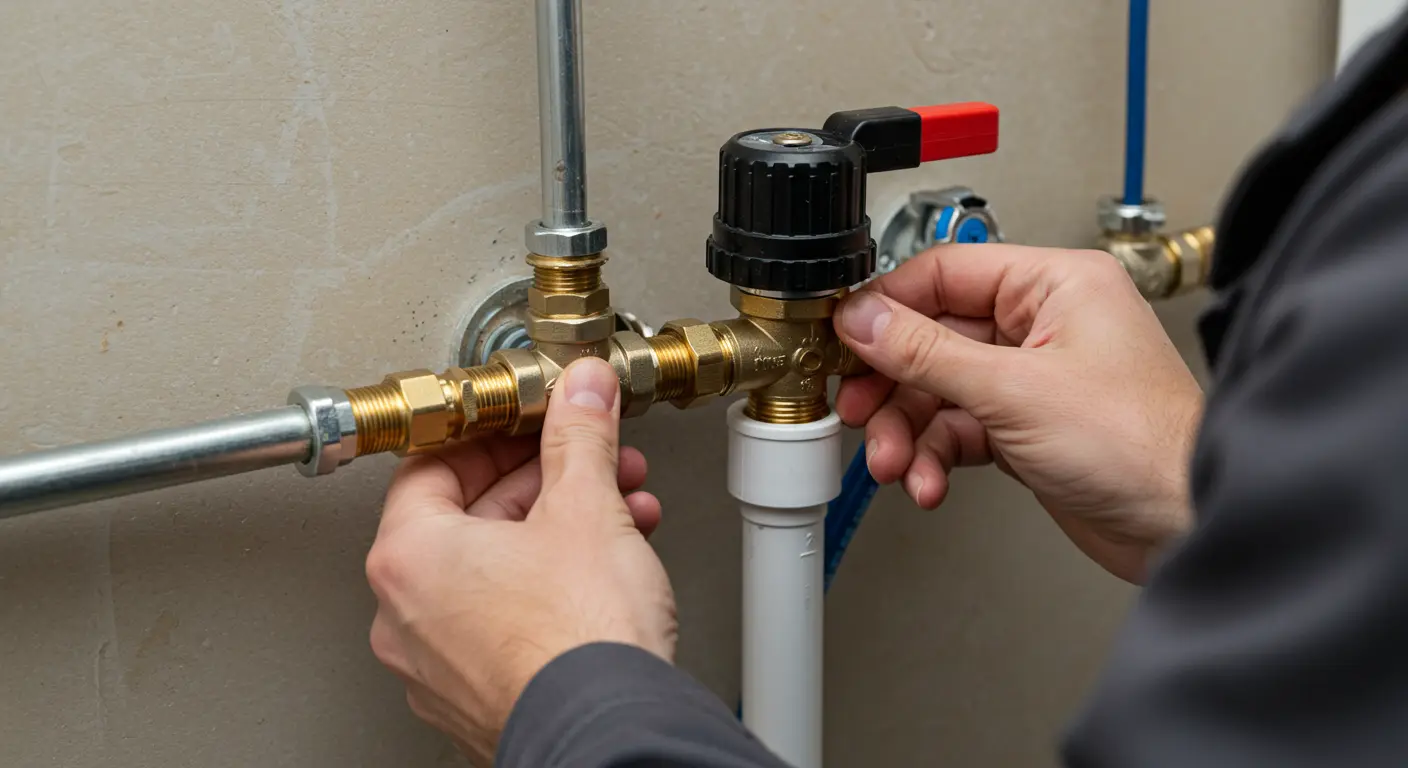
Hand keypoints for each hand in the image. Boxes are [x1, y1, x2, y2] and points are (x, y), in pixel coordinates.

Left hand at [365, 357, 677, 763]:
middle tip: (593, 464)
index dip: (492, 436)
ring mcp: (437, 665)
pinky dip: (553, 588)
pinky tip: (611, 572)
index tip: (531, 424)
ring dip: (561, 533)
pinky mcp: (477, 697)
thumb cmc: (580, 641)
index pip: (432, 465)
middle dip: (548, 483)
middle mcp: (406, 615)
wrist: (609, 732)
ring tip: (622, 515)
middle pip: (469, 518)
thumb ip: (579, 436)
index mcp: (409, 557)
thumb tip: (581, 391)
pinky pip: (506, 621)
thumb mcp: (587, 507)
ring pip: (496, 572)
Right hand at [834, 245, 1201, 583]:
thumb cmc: (1142, 446)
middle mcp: (1043, 325)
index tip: (844, 334)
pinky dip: (936, 456)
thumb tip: (866, 318)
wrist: (1184, 525)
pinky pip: (960, 429)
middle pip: (934, 338)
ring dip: (908, 431)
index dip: (888, 306)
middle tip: (857, 408)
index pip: (945, 274)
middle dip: (893, 385)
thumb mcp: (1013, 391)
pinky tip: (928, 481)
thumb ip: (927, 353)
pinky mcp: (1027, 428)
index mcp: (1054, 285)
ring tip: (895, 464)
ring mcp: (1034, 379)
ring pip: (940, 391)